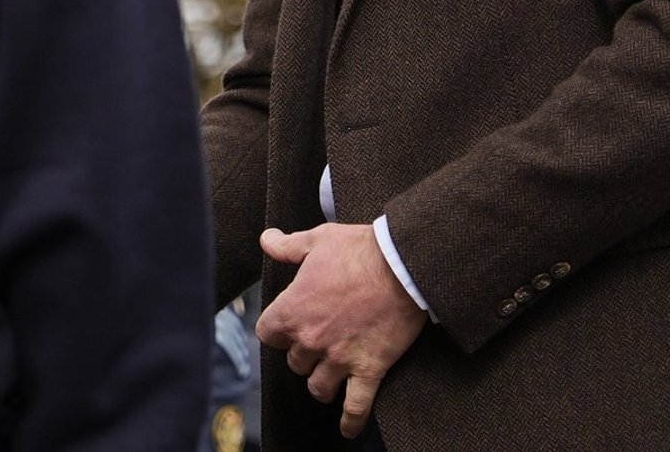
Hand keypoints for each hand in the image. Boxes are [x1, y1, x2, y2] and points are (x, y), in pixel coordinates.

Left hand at [256, 222, 425, 438]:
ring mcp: (340, 358)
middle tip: (316, 345)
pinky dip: (350, 421)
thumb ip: (287, 246)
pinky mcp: (369, 369)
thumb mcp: (317, 240)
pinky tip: (346, 428)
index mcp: (293, 309)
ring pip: (318, 387)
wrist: (403, 266)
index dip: (276, 331)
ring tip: (327, 379)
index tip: (286, 327)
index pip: (267, 335)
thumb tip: (267, 241)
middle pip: (294, 362)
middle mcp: (311, 339)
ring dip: (321, 383)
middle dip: (302, 355)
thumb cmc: (359, 250)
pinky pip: (356, 406)